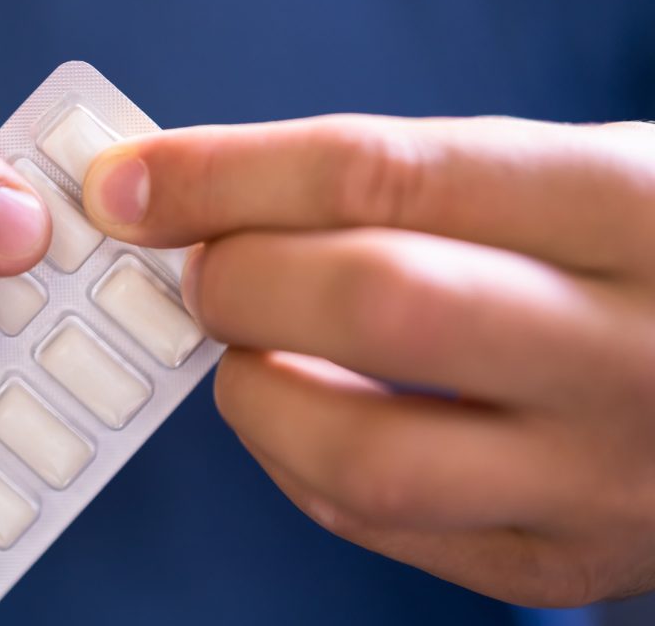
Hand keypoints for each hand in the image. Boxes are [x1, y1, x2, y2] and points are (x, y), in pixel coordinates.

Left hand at [83, 114, 654, 606]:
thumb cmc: (632, 257)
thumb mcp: (566, 178)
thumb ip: (407, 182)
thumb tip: (198, 196)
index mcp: (625, 206)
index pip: (385, 172)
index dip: (227, 174)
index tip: (130, 182)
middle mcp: (628, 347)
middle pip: (374, 306)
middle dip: (239, 280)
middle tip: (203, 270)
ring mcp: (599, 475)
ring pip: (364, 454)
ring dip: (254, 393)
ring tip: (248, 350)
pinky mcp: (560, 562)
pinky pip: (379, 527)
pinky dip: (296, 464)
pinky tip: (296, 414)